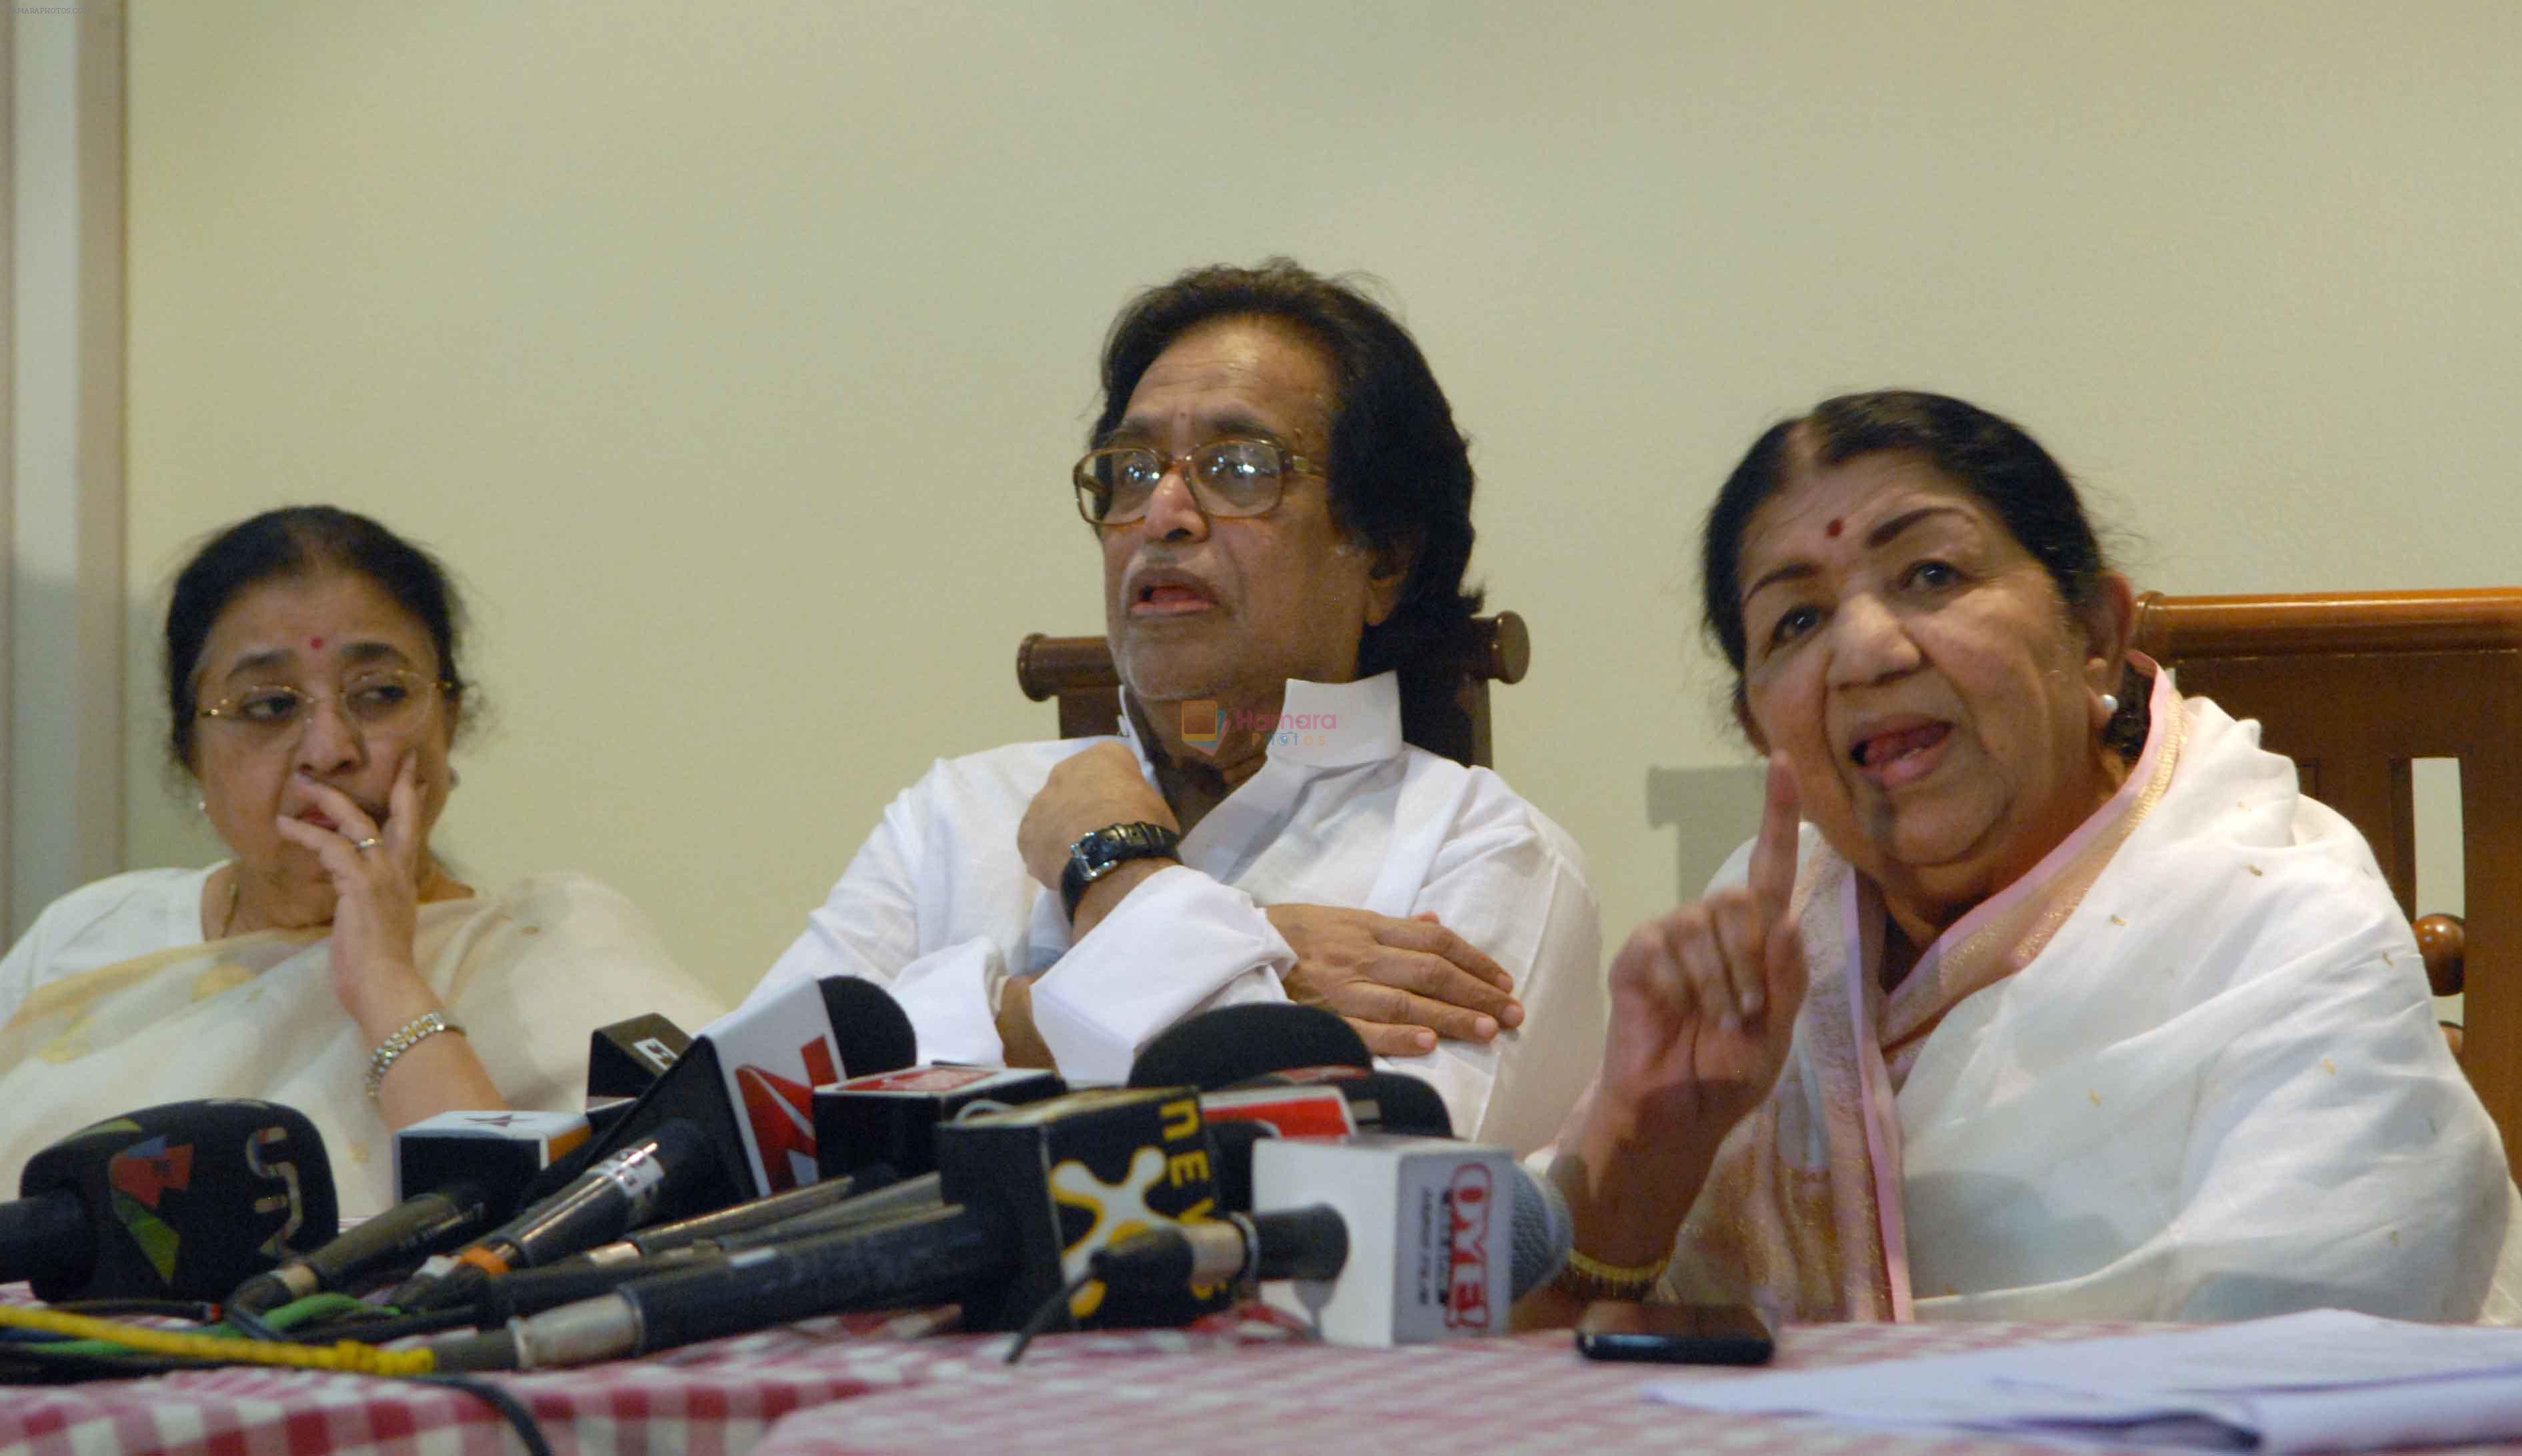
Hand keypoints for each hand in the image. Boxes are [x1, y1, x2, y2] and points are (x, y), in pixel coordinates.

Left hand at [274, 753, 431, 1034]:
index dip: (413, 806)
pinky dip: (305, 833)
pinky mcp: (358, 884)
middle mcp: (398, 873)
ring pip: (357, 822)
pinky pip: (329, 846)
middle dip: (400, 784)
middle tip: (400, 756)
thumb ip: (373, 908)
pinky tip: (284, 825)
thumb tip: (358, 902)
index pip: (411, 836)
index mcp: (405, 884)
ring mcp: (380, 876)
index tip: (416, 781)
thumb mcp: (382, 930)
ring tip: (304, 784)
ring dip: (328, 799)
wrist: (388, 986)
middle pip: (402, 816)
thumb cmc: (381, 970)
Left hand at [1018, 742, 1179, 890]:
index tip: (1127, 807)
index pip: (1112, 764)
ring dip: (1063, 826)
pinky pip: (1038, 840)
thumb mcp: (1157, 805)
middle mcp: (1065, 770)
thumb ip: (1138, 799)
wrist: (1112, 857)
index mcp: (1103, 756)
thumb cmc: (1143, 826)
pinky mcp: (1026, 832)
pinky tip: (1066, 867)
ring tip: (1082, 852)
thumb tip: (1133, 813)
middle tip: (1100, 828)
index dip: (1119, 787)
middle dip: (1083, 801)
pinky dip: (1049, 851)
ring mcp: (1040, 801)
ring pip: (1052, 811)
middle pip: (1074, 783)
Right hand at [1267, 904, 1521, 1057]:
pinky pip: (1363, 1029)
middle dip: (1477, 994)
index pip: (1436, 941)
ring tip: (1488, 1031)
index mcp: (1369, 927)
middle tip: (1513, 1014)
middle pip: (1431, 972)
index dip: (1475, 960)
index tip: (1504, 982)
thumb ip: (1392, 925)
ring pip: (1406, 1001)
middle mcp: (1361, 955)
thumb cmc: (1292, 933)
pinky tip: (1428, 1044)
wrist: (1236, 944)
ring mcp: (1341, 987)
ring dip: (1450, 1017)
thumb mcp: (1342, 917)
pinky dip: (1396, 1037)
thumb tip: (1436, 924)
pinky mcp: (1320, 1016)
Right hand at [1597, 752, 1808, 1145]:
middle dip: (1752, 962)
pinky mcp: (1637, 954)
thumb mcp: (1779, 1033)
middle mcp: (1713, 926)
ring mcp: (1671, 936)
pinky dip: (1681, 988)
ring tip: (1715, 1020)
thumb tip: (1786, 921)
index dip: (1777, 816)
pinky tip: (1674, 1011)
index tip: (1783, 763)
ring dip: (1721, 983)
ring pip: (1705, 926)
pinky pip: (1666, 949)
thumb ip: (1789, 979)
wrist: (1676, 1113)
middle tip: (1746, 1011)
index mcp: (1756, 939)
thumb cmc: (1727, 1073)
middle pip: (1739, 901)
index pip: (1772, 867)